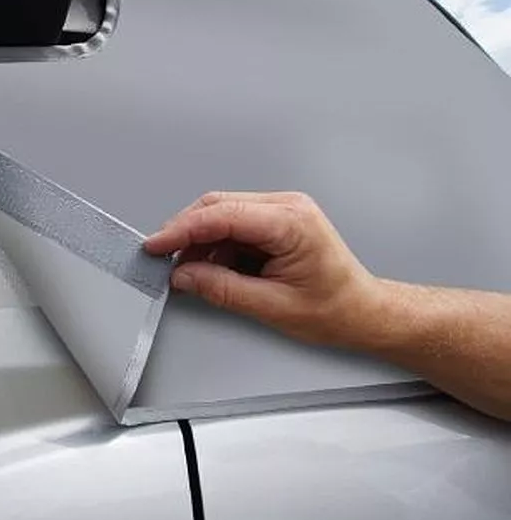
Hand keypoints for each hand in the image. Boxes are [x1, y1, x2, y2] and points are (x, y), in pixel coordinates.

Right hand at [144, 191, 384, 347]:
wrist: (364, 312)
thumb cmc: (335, 309)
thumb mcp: (272, 307)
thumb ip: (223, 289)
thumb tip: (184, 276)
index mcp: (291, 222)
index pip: (222, 215)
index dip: (182, 230)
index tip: (156, 246)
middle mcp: (286, 207)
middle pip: (217, 207)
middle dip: (185, 233)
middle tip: (163, 260)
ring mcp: (281, 211)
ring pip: (221, 214)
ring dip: (199, 241)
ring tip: (189, 273)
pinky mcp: (274, 222)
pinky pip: (233, 224)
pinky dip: (214, 245)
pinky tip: (210, 268)